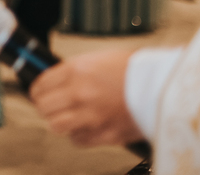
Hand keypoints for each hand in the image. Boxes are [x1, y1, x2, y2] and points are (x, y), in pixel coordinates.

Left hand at [29, 48, 143, 146]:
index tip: (38, 91)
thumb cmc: (136, 70)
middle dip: (44, 105)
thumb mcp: (99, 59)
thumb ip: (75, 70)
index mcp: (76, 71)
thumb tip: (57, 78)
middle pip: (43, 106)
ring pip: (55, 125)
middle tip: (48, 104)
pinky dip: (77, 134)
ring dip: (57, 121)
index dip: (37, 89)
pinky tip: (83, 126)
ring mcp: (90, 116)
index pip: (41, 84)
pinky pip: (77, 139)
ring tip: (64, 116)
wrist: (162, 86)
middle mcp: (79, 94)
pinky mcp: (104, 134)